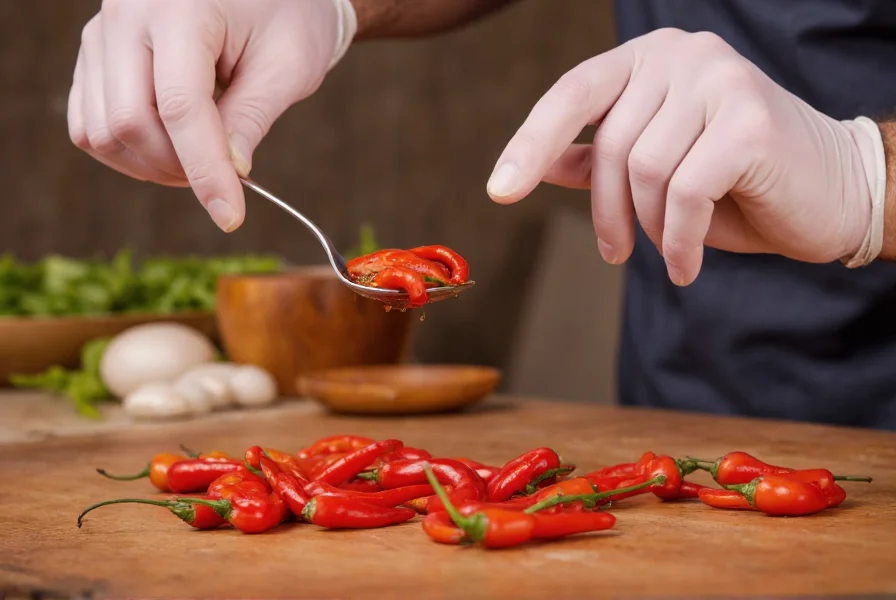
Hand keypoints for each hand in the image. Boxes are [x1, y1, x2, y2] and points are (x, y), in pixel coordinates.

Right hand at [68, 0, 342, 230]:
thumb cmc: (286, 16)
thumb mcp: (287, 67)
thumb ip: (252, 119)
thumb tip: (230, 175)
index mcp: (181, 8)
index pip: (180, 106)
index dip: (206, 171)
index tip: (231, 217)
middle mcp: (127, 14)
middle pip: (129, 122)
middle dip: (178, 168)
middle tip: (225, 178)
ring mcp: (102, 33)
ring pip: (102, 130)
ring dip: (151, 165)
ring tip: (201, 158)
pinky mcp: (96, 54)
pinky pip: (90, 123)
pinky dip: (128, 152)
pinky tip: (172, 147)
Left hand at [486, 28, 879, 284]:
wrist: (830, 192)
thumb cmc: (736, 183)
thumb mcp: (655, 172)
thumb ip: (596, 160)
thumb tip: (535, 165)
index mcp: (651, 59)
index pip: (573, 94)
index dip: (530, 143)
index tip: (499, 192)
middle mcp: (683, 54)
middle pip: (610, 145)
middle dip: (608, 213)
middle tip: (617, 254)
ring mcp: (720, 79)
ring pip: (644, 170)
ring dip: (648, 227)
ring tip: (667, 249)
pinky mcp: (749, 120)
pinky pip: (684, 193)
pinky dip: (677, 241)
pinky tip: (686, 265)